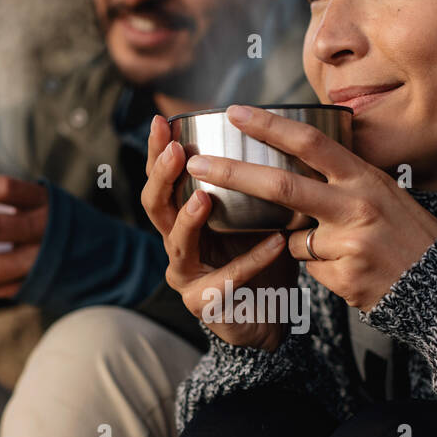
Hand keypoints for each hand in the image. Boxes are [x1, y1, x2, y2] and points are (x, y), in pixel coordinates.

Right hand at [141, 114, 297, 351]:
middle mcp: (176, 243)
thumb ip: (254, 184)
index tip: (163, 120)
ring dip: (188, 219)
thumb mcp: (255, 215)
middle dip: (162, 177)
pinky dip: (253, 260)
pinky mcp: (204, 303)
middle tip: (176, 151)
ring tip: (203, 199)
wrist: (266, 315)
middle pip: (156, 206)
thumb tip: (280, 133)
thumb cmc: (261, 259)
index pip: (163, 179)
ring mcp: (186, 274)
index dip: (158, 151)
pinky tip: (276, 243)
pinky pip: (228, 278)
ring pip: (177, 243)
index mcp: (184, 217)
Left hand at [182, 105, 436, 311]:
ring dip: (300, 244)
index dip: (269, 125)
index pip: (310, 143)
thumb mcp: (382, 193)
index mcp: (364, 178)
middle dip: (231, 173)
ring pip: (292, 239)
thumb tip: (293, 162)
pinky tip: (352, 273)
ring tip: (344, 250)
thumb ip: (340, 180)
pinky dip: (321, 270)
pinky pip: (310, 270)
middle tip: (195, 164)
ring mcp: (349, 244)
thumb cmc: (407, 234)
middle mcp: (356, 206)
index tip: (234, 111)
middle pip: (280, 187)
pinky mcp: (343, 278)